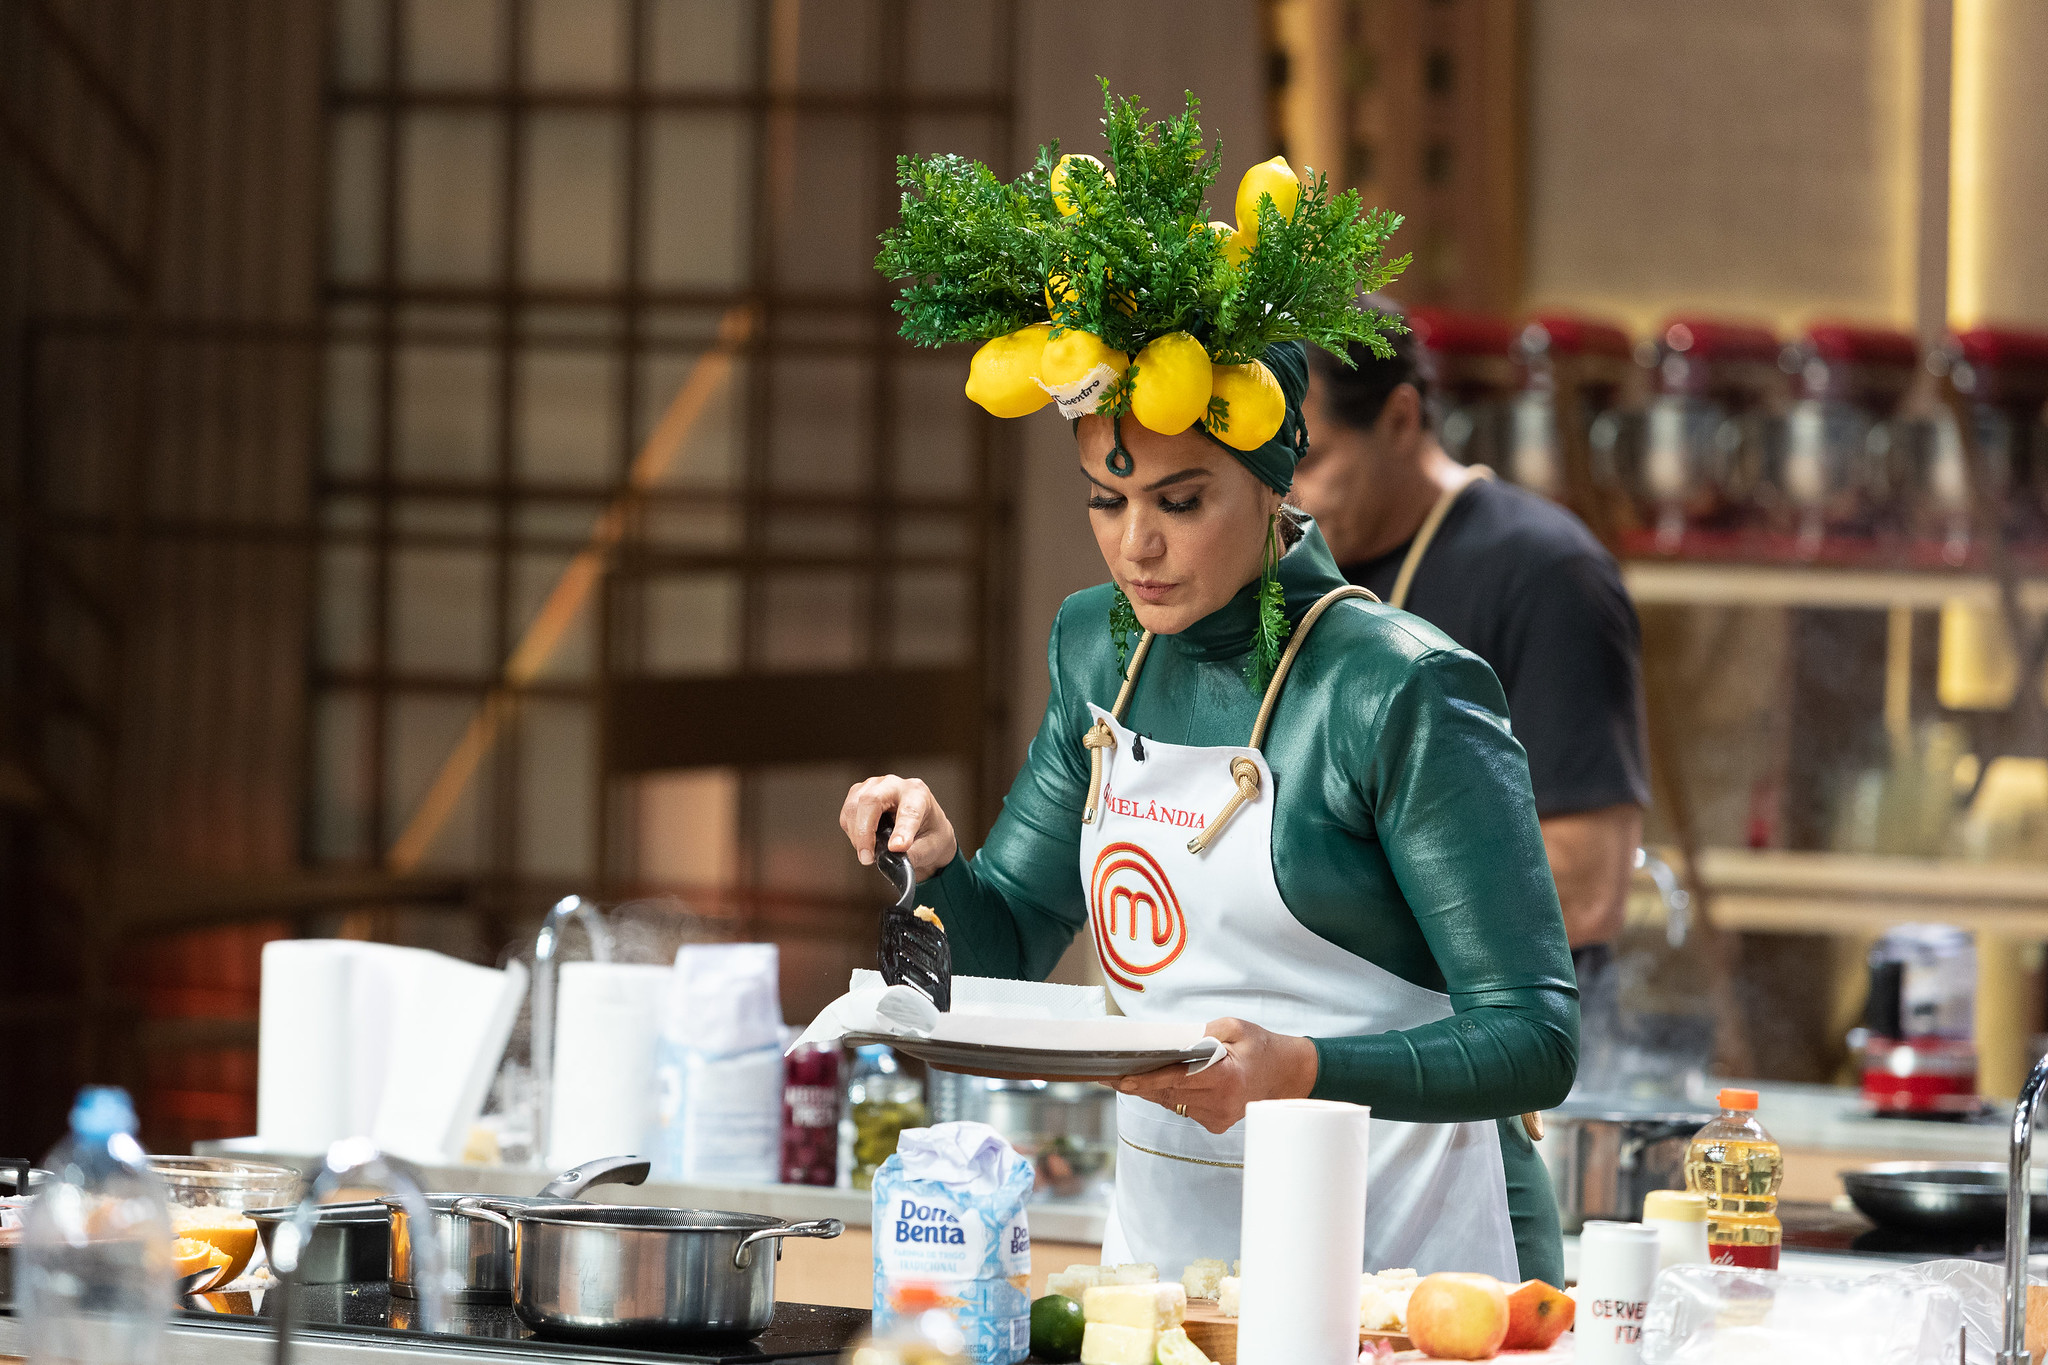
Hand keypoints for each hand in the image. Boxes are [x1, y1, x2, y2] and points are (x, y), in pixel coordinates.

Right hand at [840, 775, 958, 880]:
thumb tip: (894, 857)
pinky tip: (865, 842)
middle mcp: (895, 784)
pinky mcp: (858, 795)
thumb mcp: (931, 848)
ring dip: (856, 834)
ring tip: (868, 855)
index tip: (897, 848)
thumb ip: (914, 854)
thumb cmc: (930, 835)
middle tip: (867, 858)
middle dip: (865, 831)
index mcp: (919, 794)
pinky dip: (852, 832)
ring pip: (853, 806)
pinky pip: (847, 814)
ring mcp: (874, 786)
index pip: (908, 810)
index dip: (901, 830)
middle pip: (871, 800)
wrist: (923, 828)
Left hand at [1115, 1017, 1318, 1133]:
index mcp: (1226, 1078)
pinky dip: (1169, 1094)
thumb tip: (1173, 1043)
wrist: (1287, 1075)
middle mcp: (1220, 1103)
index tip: (1120, 1079)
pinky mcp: (1215, 1124)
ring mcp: (1218, 1117)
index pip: (1176, 1080)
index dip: (1146, 1080)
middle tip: (1104, 1073)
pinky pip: (1183, 1107)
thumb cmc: (1261, 1048)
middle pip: (1167, 1093)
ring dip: (1150, 1089)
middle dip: (1137, 1083)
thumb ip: (1204, 1034)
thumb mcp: (1235, 1028)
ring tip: (1123, 1074)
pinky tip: (1154, 1083)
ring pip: (1172, 1102)